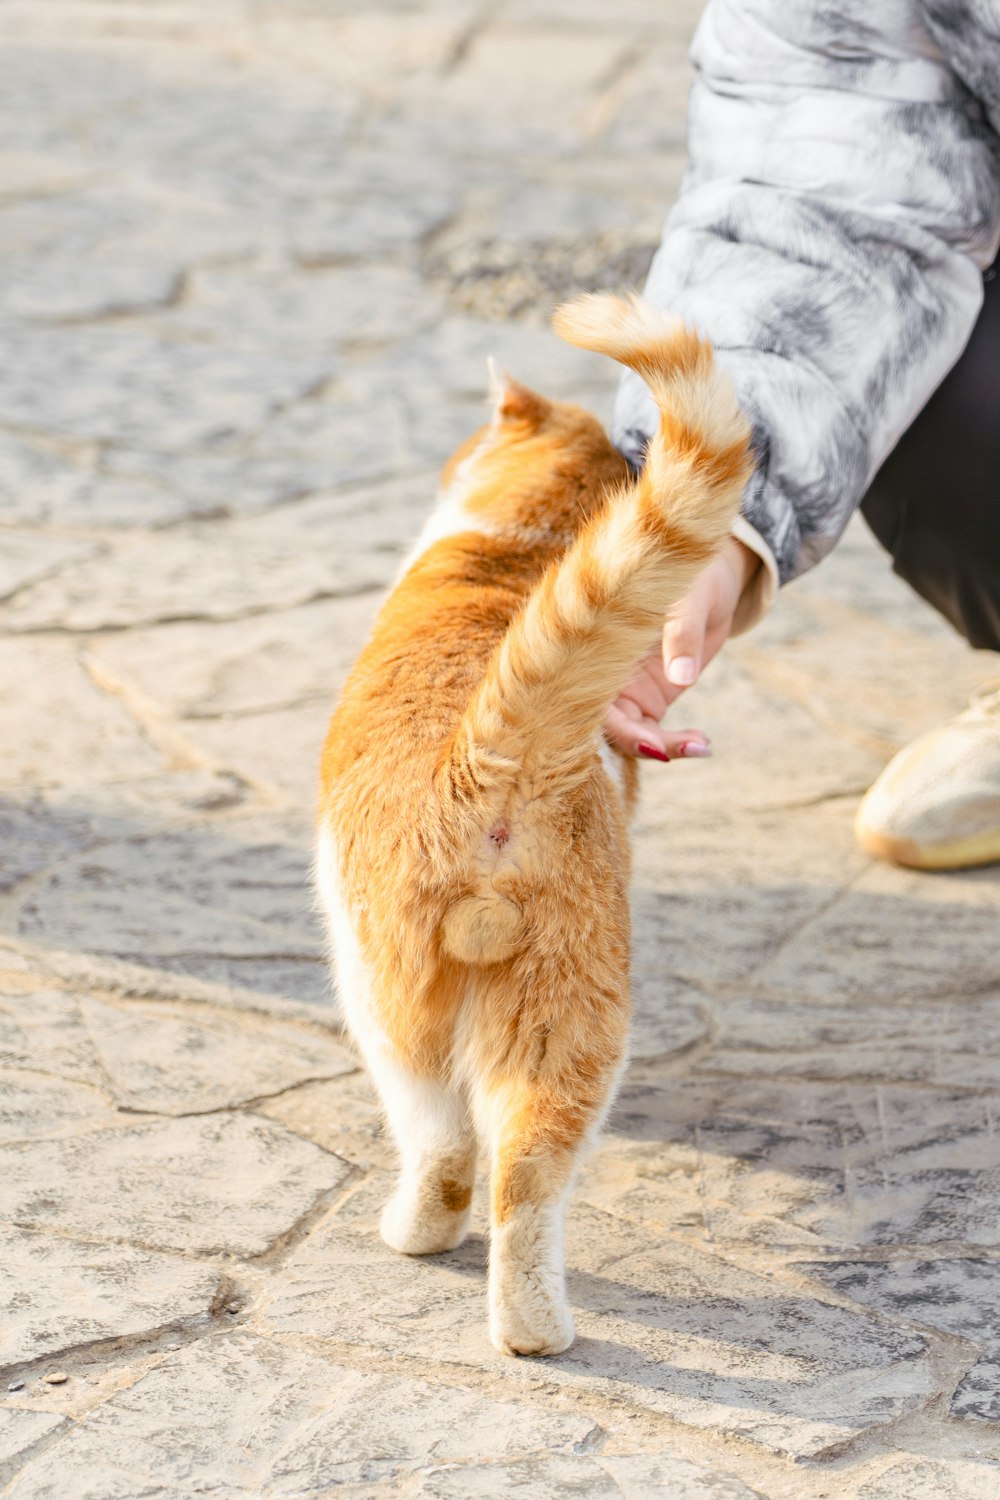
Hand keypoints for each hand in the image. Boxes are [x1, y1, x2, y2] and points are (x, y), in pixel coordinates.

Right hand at [604, 537, 759, 757]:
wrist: (710, 575)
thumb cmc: (689, 574)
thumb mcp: (687, 598)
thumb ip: (681, 634)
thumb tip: (681, 678)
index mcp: (597, 642)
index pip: (589, 693)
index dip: (612, 721)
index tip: (647, 740)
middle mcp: (604, 672)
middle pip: (606, 722)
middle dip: (638, 743)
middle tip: (675, 749)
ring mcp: (626, 690)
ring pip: (631, 734)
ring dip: (662, 748)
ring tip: (700, 746)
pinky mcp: (650, 699)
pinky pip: (654, 734)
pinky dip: (676, 744)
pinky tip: (702, 744)